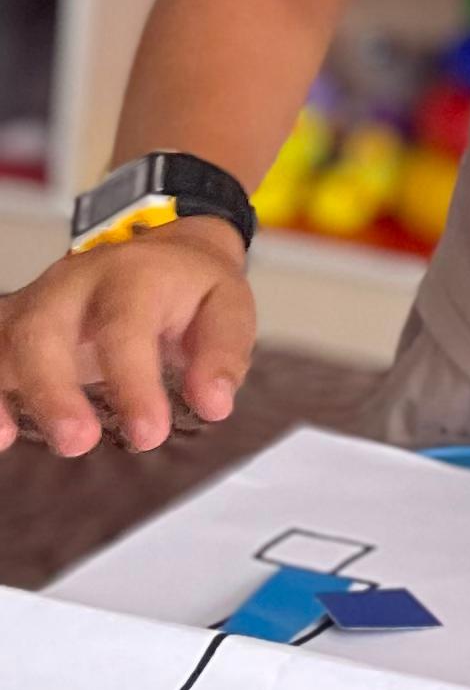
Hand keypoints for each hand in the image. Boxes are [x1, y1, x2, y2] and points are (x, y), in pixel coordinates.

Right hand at [0, 229, 255, 457]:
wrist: (159, 247)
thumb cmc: (189, 285)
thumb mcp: (226, 305)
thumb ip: (223, 352)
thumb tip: (213, 403)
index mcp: (131, 276)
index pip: (125, 329)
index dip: (133, 384)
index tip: (149, 434)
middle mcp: (71, 284)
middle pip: (42, 329)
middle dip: (52, 389)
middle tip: (77, 442)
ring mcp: (33, 303)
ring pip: (1, 339)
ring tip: (6, 437)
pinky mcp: (11, 326)